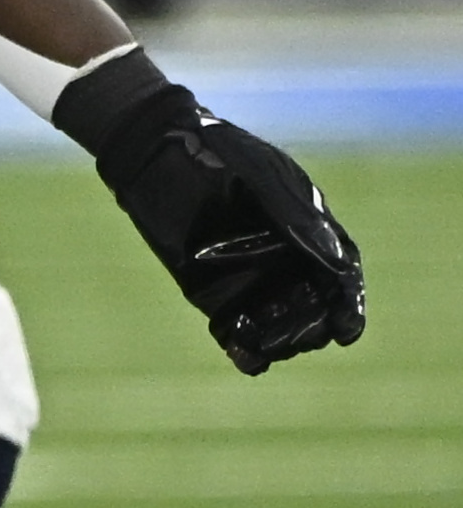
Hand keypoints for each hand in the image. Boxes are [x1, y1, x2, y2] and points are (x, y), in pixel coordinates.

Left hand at [57, 53, 364, 374]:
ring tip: (267, 341)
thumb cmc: (221, 154)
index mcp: (311, 234)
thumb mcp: (265, 179)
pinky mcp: (213, 294)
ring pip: (279, 325)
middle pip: (314, 311)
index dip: (349, 306)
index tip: (347, 327)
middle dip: (312, 327)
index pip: (341, 278)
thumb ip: (299, 221)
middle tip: (301, 334)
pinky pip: (234, 330)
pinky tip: (243, 355)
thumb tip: (338, 268)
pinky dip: (242, 347)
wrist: (159, 152)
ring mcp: (250, 280)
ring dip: (280, 340)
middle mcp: (287, 263)